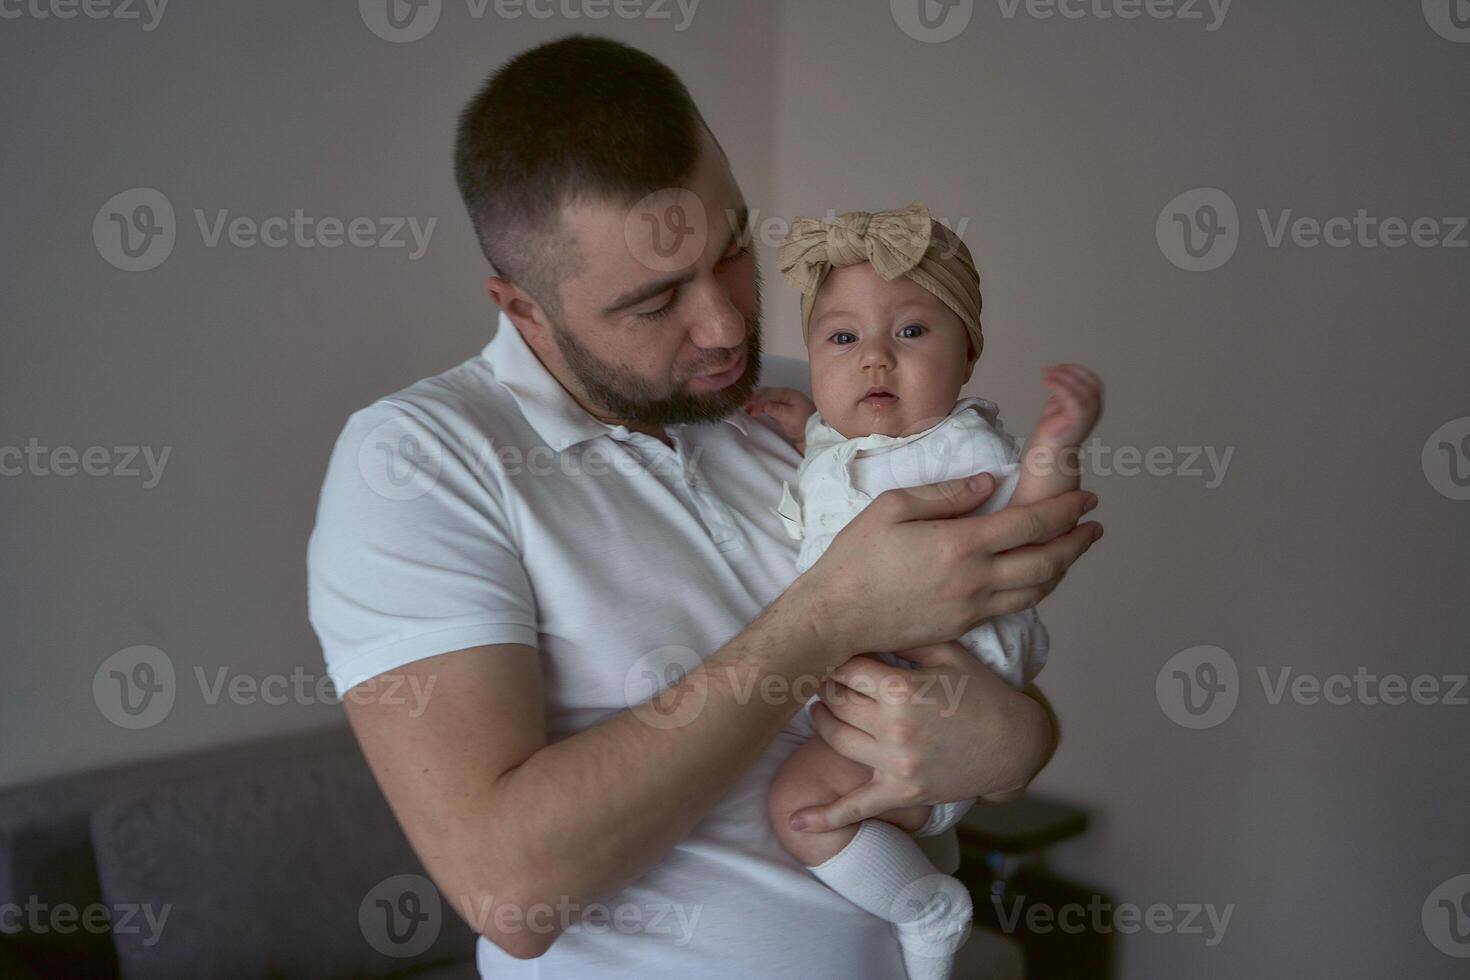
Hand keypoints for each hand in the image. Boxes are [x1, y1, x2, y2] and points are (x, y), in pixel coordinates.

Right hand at [745, 386, 815, 452]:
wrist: (813, 433)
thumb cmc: (804, 423)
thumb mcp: (792, 417)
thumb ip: (778, 410)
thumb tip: (764, 405)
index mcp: (787, 393)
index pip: (768, 394)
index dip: (758, 401)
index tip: (752, 411)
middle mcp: (783, 395)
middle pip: (764, 393)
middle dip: (753, 399)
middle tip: (744, 408)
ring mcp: (780, 401)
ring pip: (763, 398)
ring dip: (754, 402)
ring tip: (746, 410)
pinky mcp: (779, 409)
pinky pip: (765, 404)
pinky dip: (757, 407)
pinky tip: (752, 412)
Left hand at [789, 642, 1054, 831]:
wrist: (1015, 745)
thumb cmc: (984, 693)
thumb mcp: (949, 654)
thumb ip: (907, 637)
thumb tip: (868, 623)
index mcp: (902, 689)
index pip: (846, 667)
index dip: (840, 658)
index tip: (838, 653)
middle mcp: (894, 727)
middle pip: (835, 699)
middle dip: (829, 685)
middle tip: (830, 678)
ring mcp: (896, 764)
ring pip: (833, 737)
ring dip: (822, 720)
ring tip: (825, 710)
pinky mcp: (901, 793)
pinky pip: (855, 808)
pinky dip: (824, 817)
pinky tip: (796, 820)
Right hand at [794, 473, 1100, 659]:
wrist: (834, 617)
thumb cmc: (855, 557)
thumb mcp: (892, 506)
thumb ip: (946, 493)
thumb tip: (988, 483)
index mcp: (960, 543)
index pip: (1030, 523)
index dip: (1066, 509)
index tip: (1086, 498)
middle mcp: (975, 579)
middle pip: (1047, 560)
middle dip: (1077, 540)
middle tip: (1094, 524)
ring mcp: (971, 607)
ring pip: (1036, 589)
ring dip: (1062, 568)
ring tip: (1074, 549)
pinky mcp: (962, 627)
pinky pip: (1013, 607)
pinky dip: (1035, 589)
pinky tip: (1037, 576)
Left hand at [1034, 363, 1102, 446]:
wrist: (1050, 449)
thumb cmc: (1055, 429)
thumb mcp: (1062, 403)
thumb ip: (1065, 390)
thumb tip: (1059, 374)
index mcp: (1093, 403)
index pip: (1091, 380)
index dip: (1077, 370)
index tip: (1061, 366)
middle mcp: (1095, 407)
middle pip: (1087, 381)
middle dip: (1068, 371)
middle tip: (1051, 369)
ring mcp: (1088, 413)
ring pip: (1078, 386)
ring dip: (1061, 376)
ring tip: (1047, 375)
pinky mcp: (1078, 417)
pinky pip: (1070, 395)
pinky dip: (1058, 385)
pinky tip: (1048, 382)